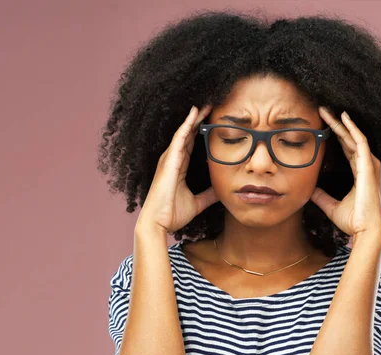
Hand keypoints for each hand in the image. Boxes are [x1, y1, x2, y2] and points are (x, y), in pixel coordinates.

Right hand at [137, 104, 218, 233]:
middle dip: (197, 120)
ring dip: (193, 118)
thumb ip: (208, 195)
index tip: (211, 120)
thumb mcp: (197, 203)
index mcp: (178, 168)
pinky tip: (194, 113)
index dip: (199, 131)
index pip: (191, 144)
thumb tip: (221, 191)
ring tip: (204, 104)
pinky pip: (179, 139)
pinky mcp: (169, 162)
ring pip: (183, 132)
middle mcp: (172, 161)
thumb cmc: (172, 214)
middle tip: (210, 105)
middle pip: (187, 135)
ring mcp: (169, 160)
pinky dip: (186, 125)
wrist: (158, 223)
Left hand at [311, 107, 380, 239]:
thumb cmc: (352, 221)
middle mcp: (365, 165)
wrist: (363, 231)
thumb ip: (321, 196)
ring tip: (328, 110)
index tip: (321, 124)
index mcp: (358, 172)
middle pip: (349, 138)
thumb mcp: (330, 205)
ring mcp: (369, 165)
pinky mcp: (369, 166)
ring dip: (341, 123)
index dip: (334, 135)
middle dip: (335, 124)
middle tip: (322, 110)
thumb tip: (309, 191)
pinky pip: (360, 141)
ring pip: (353, 136)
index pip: (345, 147)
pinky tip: (343, 117)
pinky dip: (352, 128)